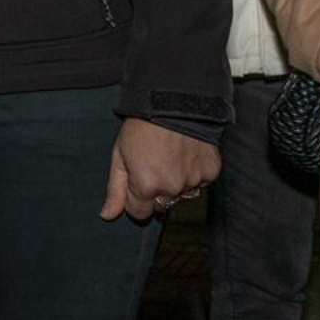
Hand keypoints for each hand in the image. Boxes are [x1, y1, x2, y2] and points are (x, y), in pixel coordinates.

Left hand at [100, 117, 220, 220]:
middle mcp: (172, 189)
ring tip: (170, 156)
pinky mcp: (211, 172)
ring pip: (183, 193)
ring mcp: (194, 181)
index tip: (136, 180)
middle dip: (156, 190)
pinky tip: (186, 153)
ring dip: (177, 181)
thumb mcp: (119, 155)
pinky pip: (201, 182)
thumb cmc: (141, 128)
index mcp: (146, 187)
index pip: (140, 213)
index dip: (135, 198)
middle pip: (162, 203)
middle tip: (154, 163)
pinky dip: (194, 172)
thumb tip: (107, 216)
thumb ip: (115, 189)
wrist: (174, 103)